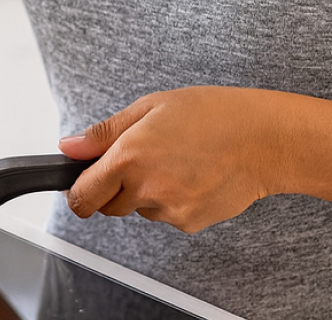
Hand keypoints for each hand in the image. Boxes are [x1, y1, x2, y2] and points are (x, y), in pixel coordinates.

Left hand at [58, 86, 291, 233]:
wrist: (262, 139)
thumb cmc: (210, 113)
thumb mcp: (150, 107)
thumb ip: (105, 132)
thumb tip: (69, 147)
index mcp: (130, 156)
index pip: (83, 196)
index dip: (78, 191)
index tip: (82, 182)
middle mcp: (146, 188)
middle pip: (109, 205)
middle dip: (116, 186)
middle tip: (143, 155)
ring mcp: (169, 211)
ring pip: (141, 208)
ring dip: (147, 191)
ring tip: (176, 159)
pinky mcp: (190, 224)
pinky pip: (167, 215)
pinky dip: (172, 199)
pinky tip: (193, 174)